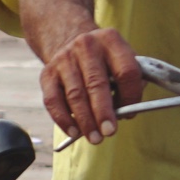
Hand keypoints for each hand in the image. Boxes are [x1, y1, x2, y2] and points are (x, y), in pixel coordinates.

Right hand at [40, 26, 142, 144]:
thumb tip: (126, 112)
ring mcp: (64, 59)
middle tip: (109, 132)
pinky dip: (63, 119)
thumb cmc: (104, 61)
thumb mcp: (122, 59)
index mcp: (111, 40)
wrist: (70, 42)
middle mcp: (86, 45)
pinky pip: (53, 101)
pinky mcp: (48, 73)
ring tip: (95, 138)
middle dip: (104, 112)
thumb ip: (131, 82)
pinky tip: (74, 132)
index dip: (131, 96)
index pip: (126, 72)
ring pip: (75, 95)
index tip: (130, 114)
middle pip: (97, 83)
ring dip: (86, 120)